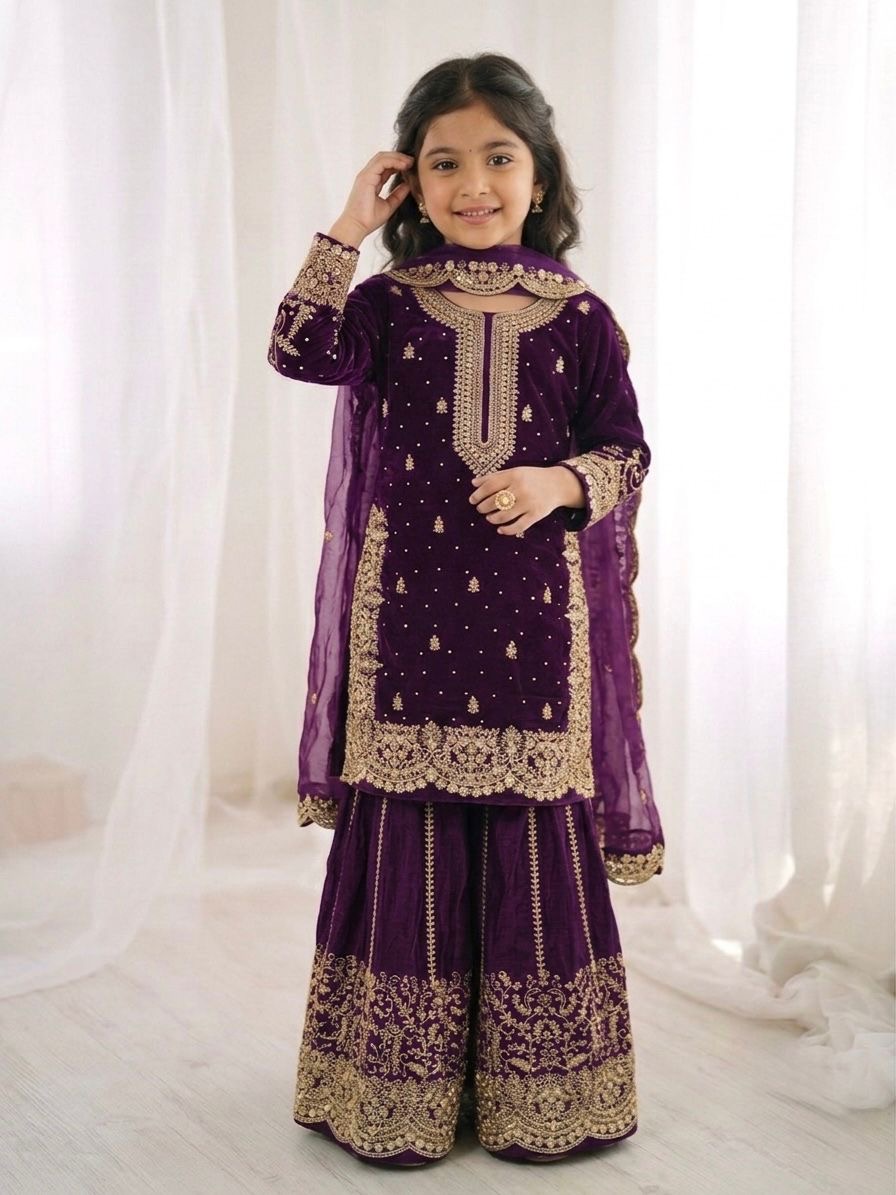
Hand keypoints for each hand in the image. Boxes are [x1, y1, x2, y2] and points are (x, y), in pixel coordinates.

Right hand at [330, 151, 413, 244]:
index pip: (385, 166)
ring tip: (410, 162)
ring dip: (398, 157)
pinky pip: (381, 162)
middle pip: (384, 158)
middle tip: (413, 161)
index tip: (411, 167)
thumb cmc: (368, 220)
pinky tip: (404, 165)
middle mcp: (367, 175)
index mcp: (371, 181)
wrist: (357, 227)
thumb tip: (408, 185)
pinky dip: (394, 161)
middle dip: (399, 157)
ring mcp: (365, 175)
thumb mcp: (389, 205)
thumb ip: (398, 195)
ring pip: (382, 157)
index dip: (398, 164)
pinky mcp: (366, 177)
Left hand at [469, 466, 584, 534]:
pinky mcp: (536, 515)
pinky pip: (518, 526)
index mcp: (514, 475)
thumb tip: (473, 483)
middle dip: (483, 507)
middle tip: (481, 509)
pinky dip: (506, 530)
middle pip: (495, 501)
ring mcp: (529, 503)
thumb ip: (494, 476)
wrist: (557, 484)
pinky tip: (500, 529)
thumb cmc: (532, 477)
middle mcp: (521, 489)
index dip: (478, 494)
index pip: (490, 486)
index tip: (472, 500)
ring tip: (489, 518)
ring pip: (504, 515)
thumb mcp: (514, 471)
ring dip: (493, 518)